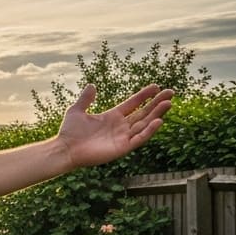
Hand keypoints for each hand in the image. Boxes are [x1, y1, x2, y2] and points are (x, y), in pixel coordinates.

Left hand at [58, 84, 173, 167]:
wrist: (65, 149)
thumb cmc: (69, 132)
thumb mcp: (77, 110)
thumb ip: (86, 99)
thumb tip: (92, 85)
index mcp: (112, 116)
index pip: (133, 104)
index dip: (144, 95)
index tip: (156, 86)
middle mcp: (120, 126)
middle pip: (143, 113)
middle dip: (156, 103)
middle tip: (171, 92)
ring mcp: (122, 137)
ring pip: (144, 124)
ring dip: (157, 114)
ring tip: (168, 103)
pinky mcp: (122, 148)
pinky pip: (139, 139)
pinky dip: (149, 131)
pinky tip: (158, 121)